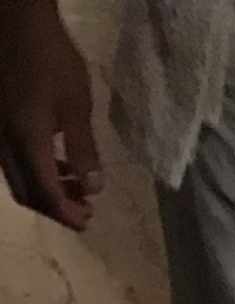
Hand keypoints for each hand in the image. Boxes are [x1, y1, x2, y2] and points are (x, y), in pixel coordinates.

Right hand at [0, 0, 101, 229]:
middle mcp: (3, 142)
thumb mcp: (76, 106)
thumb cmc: (50, 59)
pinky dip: (35, 170)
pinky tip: (57, 162)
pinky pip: (11, 159)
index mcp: (25, 142)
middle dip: (56, 208)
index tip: (88, 221)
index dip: (67, 215)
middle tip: (85, 209)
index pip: (46, 195)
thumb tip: (93, 189)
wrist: (13, 19)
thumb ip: (83, 150)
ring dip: (46, 189)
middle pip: (27, 193)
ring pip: (17, 177)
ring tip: (77, 187)